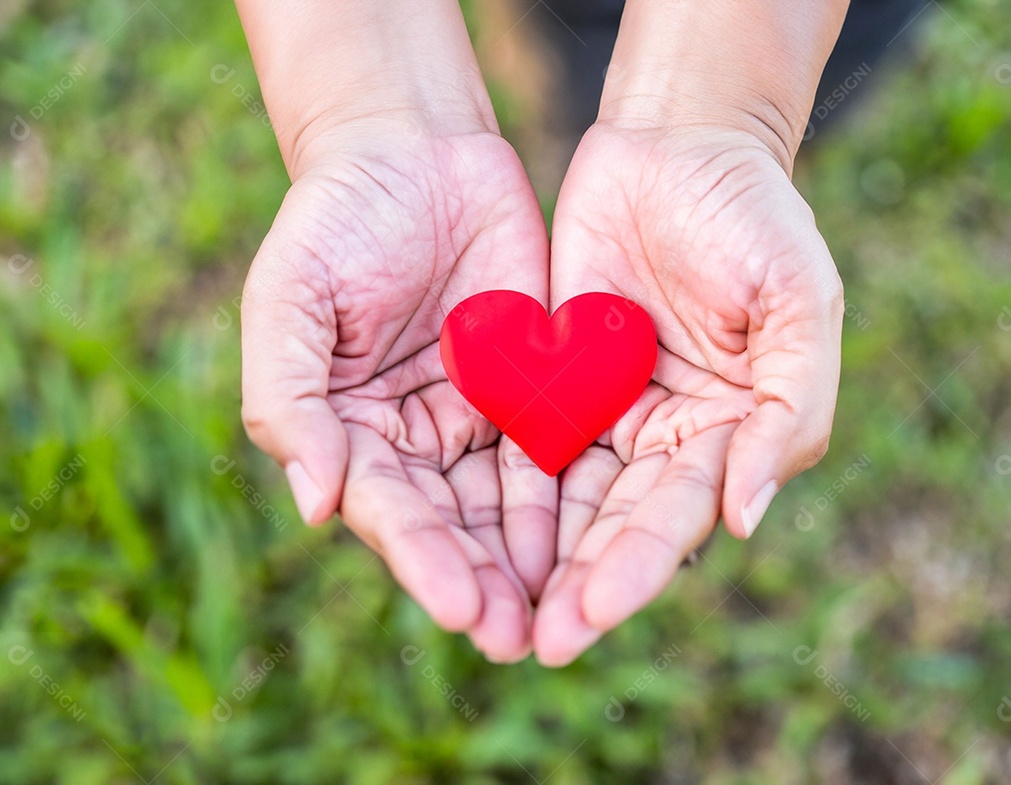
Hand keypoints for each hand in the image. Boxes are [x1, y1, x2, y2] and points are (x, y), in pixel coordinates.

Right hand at [241, 123, 555, 661]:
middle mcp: (415, 441)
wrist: (414, 151)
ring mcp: (477, 417)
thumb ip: (289, 401)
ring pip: (508, 505)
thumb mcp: (291, 299)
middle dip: (486, 582)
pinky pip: (556, 451)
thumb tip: (314, 506)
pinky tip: (597, 541)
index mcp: (351, 432)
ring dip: (534, 562)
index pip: (389, 509)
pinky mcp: (534, 388)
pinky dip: (572, 498)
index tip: (463, 606)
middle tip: (522, 640)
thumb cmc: (334, 221)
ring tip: (565, 615)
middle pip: (453, 525)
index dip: (423, 558)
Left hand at [533, 123, 842, 664]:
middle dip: (581, 583)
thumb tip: (744, 519)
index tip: (591, 614)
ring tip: (498, 614)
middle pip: (618, 523)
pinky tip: (471, 536)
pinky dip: (503, 491)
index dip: (639, 566)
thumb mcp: (798, 302)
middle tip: (537, 643)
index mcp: (732, 431)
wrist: (677, 141)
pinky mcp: (554, 380)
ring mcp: (608, 411)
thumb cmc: (753, 217)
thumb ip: (790, 412)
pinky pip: (526, 442)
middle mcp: (667, 436)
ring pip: (567, 499)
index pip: (681, 513)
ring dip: (537, 557)